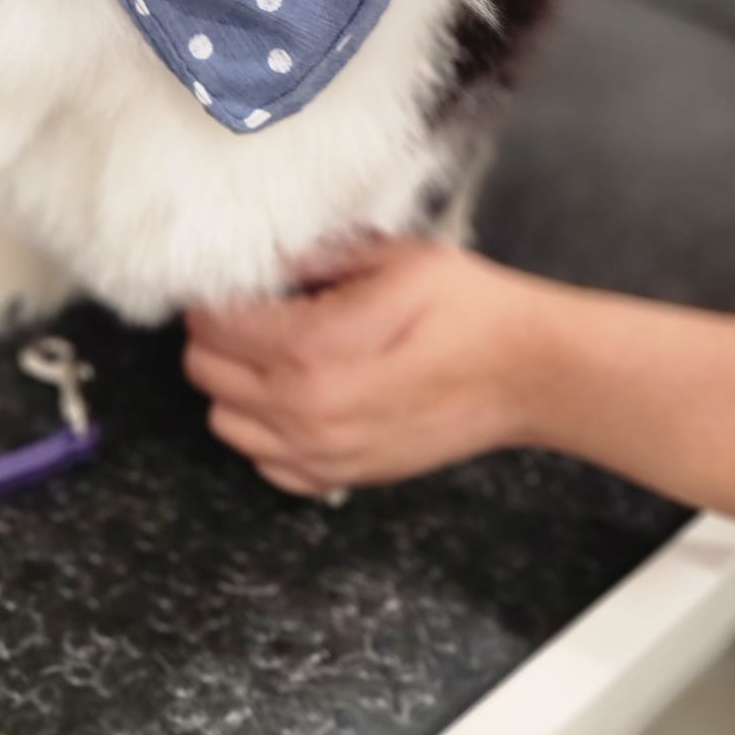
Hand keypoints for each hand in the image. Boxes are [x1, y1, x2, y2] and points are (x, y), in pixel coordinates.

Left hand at [184, 237, 548, 494]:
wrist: (527, 373)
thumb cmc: (467, 309)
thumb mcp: (393, 257)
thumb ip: (320, 256)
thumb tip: (269, 258)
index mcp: (311, 348)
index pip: (214, 324)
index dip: (213, 295)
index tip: (229, 280)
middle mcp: (306, 409)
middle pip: (207, 374)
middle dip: (215, 338)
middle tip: (247, 309)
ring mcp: (323, 452)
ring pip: (226, 423)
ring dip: (235, 385)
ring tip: (271, 353)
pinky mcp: (343, 478)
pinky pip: (266, 463)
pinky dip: (267, 432)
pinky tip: (298, 397)